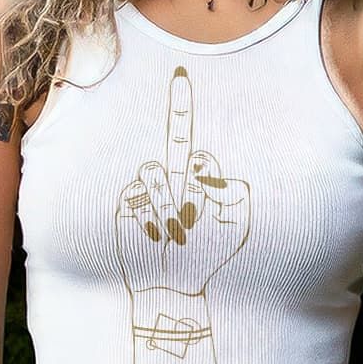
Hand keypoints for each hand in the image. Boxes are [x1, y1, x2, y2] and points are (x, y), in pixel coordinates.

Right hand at [114, 66, 250, 363]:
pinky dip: (151, 220)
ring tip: (178, 235)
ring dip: (170, 205)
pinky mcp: (125, 205)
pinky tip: (157, 239)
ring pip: (154, 172)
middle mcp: (171, 175)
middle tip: (192, 201)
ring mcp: (146, 189)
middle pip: (174, 142)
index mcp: (196, 174)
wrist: (176, 289)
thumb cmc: (210, 256)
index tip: (179, 75)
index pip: (190, 138)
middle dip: (178, 141)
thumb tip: (210, 176)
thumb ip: (236, 195)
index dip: (182, 110)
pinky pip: (137, 197)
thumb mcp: (237, 225)